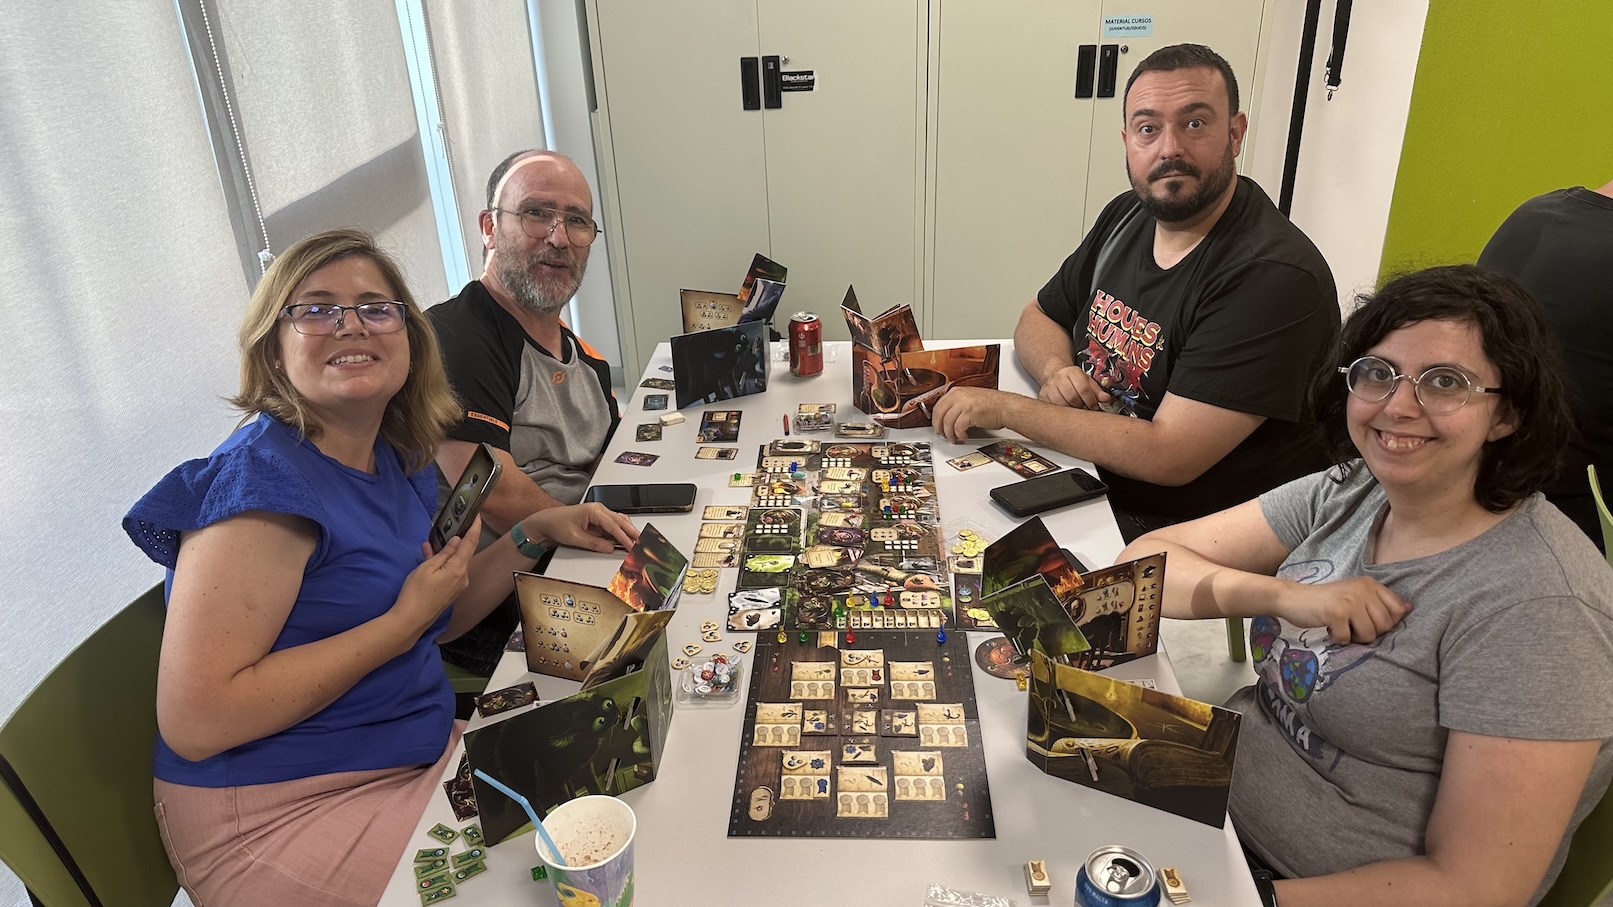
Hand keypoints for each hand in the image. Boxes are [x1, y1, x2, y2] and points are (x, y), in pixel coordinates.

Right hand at [395, 520, 479, 634]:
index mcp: (459, 569)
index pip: (470, 543)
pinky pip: (450, 572)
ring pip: (455, 563)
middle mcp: (463, 578)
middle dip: (458, 539)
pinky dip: (442, 563)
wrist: (411, 620)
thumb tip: (457, 540)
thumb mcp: (427, 568)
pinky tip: (430, 555)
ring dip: (446, 552)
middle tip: (453, 525)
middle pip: (464, 553)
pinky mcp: (451, 592)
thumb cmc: (416, 592)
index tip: (477, 515)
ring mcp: (458, 586)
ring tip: (433, 541)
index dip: (475, 528)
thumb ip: (444, 553)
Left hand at [520, 503, 639, 553]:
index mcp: (593, 510)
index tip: (631, 546)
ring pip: (619, 522)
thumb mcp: (574, 538)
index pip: (613, 525)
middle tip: (642, 543)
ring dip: (629, 531)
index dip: (624, 537)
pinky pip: (614, 525)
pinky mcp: (597, 520)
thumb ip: (593, 543)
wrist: (545, 522)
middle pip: (620, 521)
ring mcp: (598, 514)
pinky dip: (622, 531)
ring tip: (638, 541)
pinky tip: (627, 538)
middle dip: (632, 532)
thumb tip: (609, 548)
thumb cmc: (556, 524)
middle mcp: (598, 510)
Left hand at [930, 387, 1012, 443]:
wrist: (1006, 407)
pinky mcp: (969, 413)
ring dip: (949, 434)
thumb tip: (946, 416)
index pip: (938, 405)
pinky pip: (957, 428)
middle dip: (939, 427)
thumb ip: (957, 404)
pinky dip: (959, 435)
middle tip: (943, 434)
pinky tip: (963, 436)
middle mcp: (958, 396)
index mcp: (957, 391)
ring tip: (954, 438)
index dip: (936, 419)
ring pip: (947, 422)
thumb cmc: (993, 405)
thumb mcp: (970, 399)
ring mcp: (963, 404)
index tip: (937, 425)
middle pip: (939, 414)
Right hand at [1039, 365, 1109, 409]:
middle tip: (1085, 409)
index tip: (1094, 407)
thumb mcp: (1087, 382)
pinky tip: (1066, 410)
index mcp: (1072, 372)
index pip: (1083, 389)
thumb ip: (1097, 391)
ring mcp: (1049, 387)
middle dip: (1081, 406)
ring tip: (1076, 409)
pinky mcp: (1042, 396)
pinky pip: (1053, 409)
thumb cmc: (1074, 381)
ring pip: (1062, 405)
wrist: (1056, 376)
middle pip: (1072, 398)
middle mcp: (1059, 378)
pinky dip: (1061, 412)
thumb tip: (1106, 398)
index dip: (1091, 401)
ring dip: (1071, 411)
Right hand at [1278, 575, 1411, 644]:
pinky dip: (1337, 639)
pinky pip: (1347, 638)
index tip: (1367, 621)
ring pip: (1369, 634)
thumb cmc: (1326, 600)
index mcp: (1370, 584)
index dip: (1386, 623)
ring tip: (1341, 627)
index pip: (1398, 610)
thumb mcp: (1355, 596)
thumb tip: (1409, 608)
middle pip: (1385, 626)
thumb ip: (1380, 602)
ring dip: (1354, 638)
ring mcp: (1350, 600)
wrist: (1293, 598)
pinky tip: (1329, 628)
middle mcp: (1363, 589)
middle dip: (1369, 633)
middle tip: (1351, 626)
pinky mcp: (1336, 613)